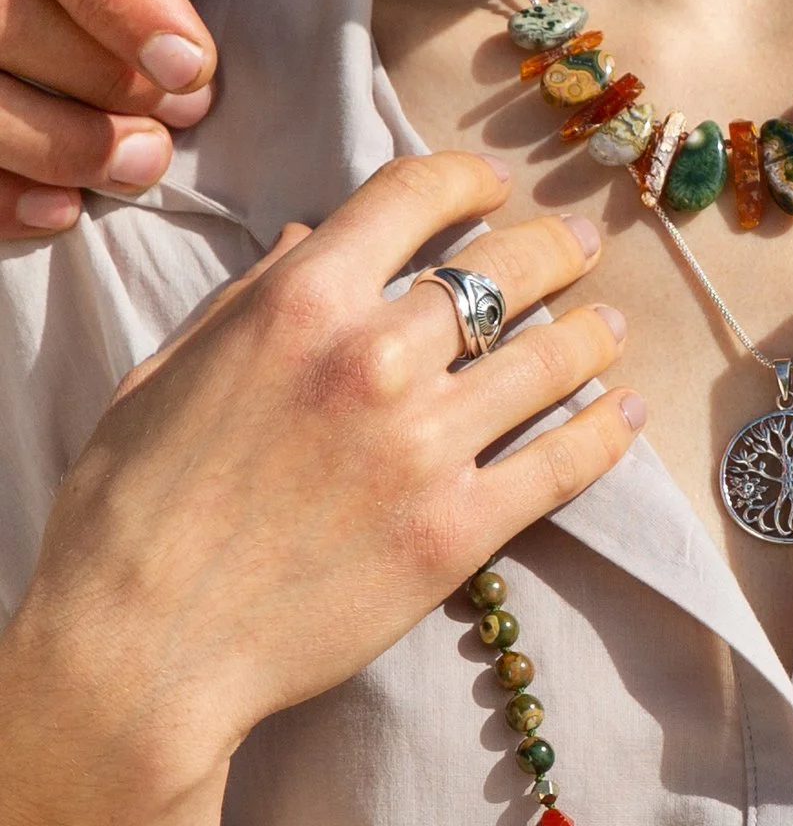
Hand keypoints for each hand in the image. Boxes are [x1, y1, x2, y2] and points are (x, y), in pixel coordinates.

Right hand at [6, 152, 640, 789]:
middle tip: (583, 244)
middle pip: (508, 268)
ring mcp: (427, 445)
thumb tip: (311, 236)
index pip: (415, 196)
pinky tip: (627, 413)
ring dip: (594, 332)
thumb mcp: (169, 371)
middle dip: (557, 246)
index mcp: (301, 303)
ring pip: (553, 357)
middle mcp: (377, 358)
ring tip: (610, 324)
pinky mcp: (461, 528)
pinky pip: (567, 462)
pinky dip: (609, 431)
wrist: (143, 645)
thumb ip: (253, 297)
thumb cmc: (133, 508)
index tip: (495, 188)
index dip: (469, 180)